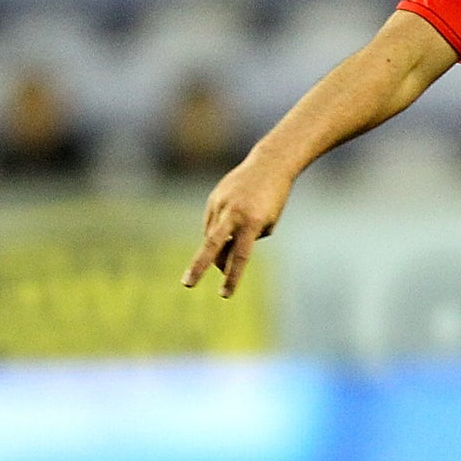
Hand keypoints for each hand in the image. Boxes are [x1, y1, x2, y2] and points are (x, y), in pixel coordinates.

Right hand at [182, 152, 295, 298]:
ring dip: (218, 249)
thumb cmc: (273, 199)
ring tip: (228, 249)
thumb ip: (245, 239)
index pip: (240, 257)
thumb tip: (222, 251)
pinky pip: (212, 222)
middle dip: (198, 266)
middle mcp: (233, 213)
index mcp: (252, 222)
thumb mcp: (268, 222)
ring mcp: (220, 204)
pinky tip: (229, 226)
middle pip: (212, 245)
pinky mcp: (214, 198)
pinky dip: (219, 230)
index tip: (224, 295)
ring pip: (212, 235)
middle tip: (187, 283)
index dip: (232, 278)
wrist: (269, 165)